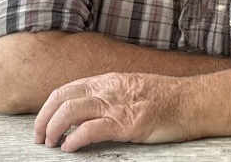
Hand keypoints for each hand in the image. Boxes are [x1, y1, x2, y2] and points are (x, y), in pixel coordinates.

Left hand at [34, 72, 192, 151]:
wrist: (190, 101)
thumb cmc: (164, 99)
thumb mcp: (130, 88)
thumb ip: (109, 95)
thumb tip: (87, 110)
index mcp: (107, 81)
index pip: (66, 89)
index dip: (48, 108)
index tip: (41, 124)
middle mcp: (108, 89)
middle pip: (62, 99)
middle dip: (43, 119)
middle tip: (40, 139)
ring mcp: (117, 105)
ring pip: (70, 111)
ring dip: (53, 129)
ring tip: (51, 144)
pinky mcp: (126, 123)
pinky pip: (91, 130)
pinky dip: (74, 140)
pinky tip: (70, 148)